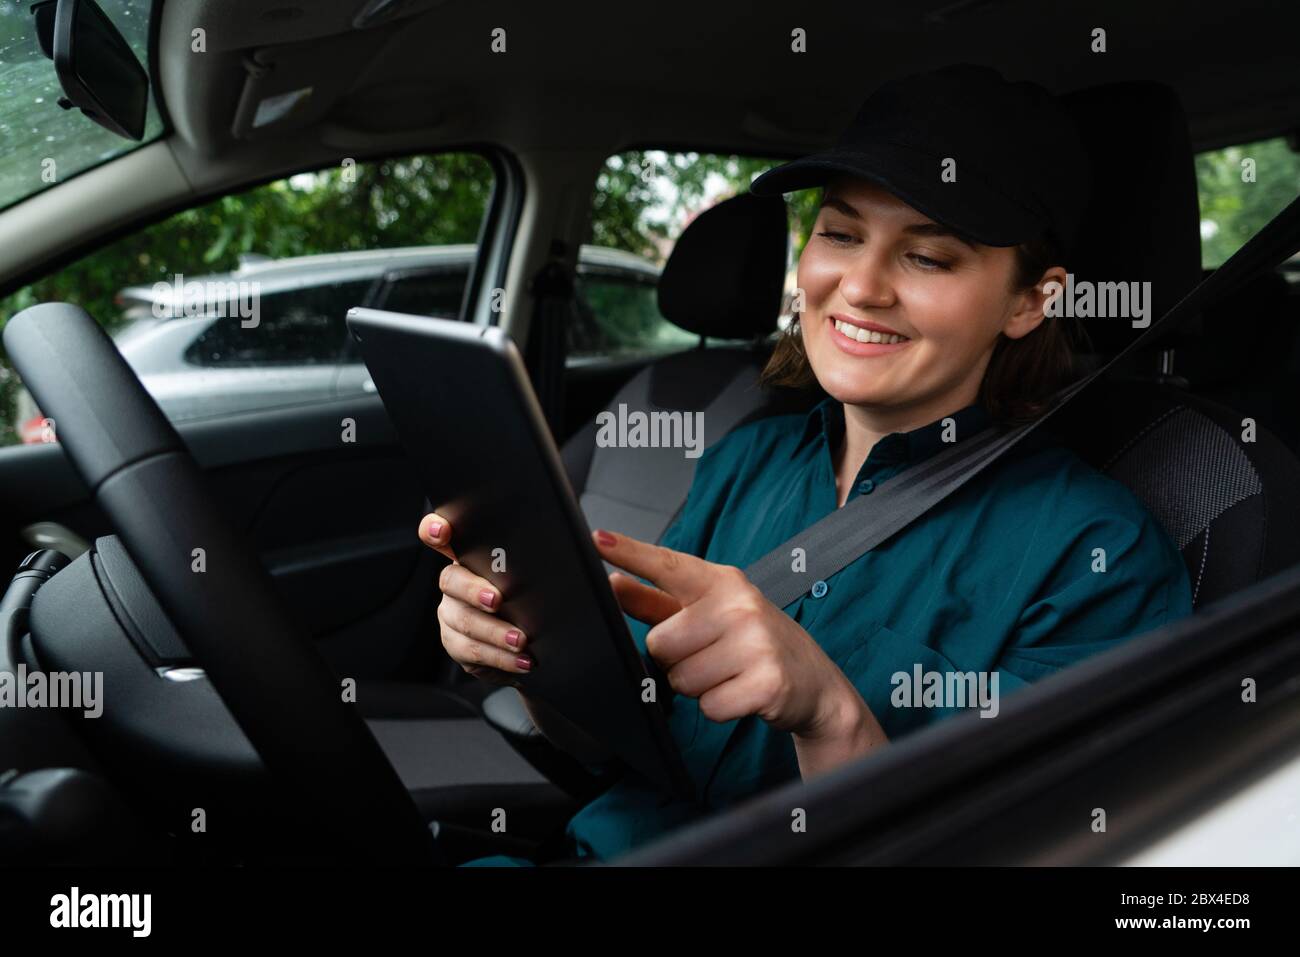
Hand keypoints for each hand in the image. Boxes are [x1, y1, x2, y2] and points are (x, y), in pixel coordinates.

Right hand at [419, 511, 532, 680]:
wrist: (541, 644)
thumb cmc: (541, 599)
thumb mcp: (542, 574)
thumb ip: (542, 558)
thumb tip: (580, 544)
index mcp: (472, 555)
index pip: (442, 534)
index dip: (435, 529)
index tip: (443, 531)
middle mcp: (455, 582)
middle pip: (450, 580)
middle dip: (474, 590)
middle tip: (499, 600)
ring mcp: (452, 614)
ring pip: (462, 621)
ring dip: (493, 632)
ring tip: (521, 640)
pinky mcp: (458, 645)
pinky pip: (472, 652)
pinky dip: (499, 658)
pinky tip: (521, 661)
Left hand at [592, 527, 882, 749]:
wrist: (816, 682)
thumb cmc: (753, 642)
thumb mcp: (711, 613)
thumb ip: (658, 601)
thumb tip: (614, 584)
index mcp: (723, 582)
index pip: (669, 565)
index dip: (631, 553)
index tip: (598, 538)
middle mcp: (740, 605)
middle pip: (660, 643)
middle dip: (675, 660)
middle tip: (709, 656)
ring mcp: (756, 642)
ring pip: (681, 679)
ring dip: (697, 687)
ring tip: (727, 674)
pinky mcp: (766, 682)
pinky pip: (708, 706)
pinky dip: (718, 708)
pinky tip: (741, 694)